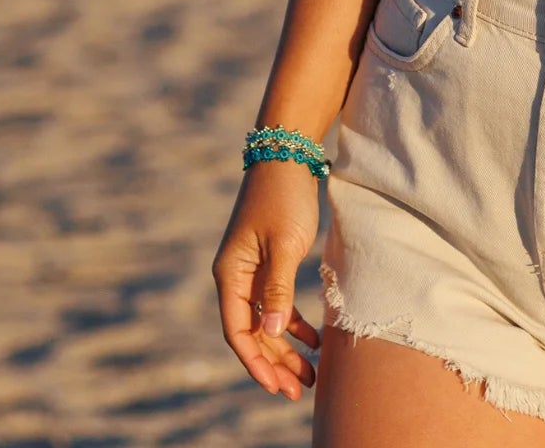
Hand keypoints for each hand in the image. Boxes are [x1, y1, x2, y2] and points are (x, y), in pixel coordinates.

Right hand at [211, 160, 322, 400]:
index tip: (277, 387)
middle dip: (273, 364)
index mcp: (230, 275)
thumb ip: (277, 289)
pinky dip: (294, 323)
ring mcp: (252, 271)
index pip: (238, 332)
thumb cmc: (284, 196)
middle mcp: (236, 277)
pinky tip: (314, 339)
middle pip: (251, 333)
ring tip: (309, 376)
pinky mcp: (269, 262)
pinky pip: (277, 303)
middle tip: (297, 392)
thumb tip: (272, 333)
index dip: (256, 363)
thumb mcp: (284, 243)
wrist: (288, 153)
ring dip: (285, 349)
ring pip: (266, 322)